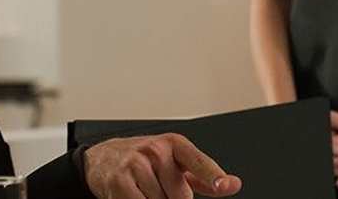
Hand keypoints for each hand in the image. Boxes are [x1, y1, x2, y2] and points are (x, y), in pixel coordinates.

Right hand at [83, 133, 241, 197]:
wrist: (104, 159)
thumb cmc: (145, 160)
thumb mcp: (175, 161)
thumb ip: (204, 175)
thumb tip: (233, 184)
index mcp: (174, 144)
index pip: (197, 161)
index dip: (213, 176)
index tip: (224, 185)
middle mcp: (155, 150)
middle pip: (181, 196)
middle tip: (159, 188)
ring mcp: (136, 165)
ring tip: (145, 191)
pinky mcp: (120, 182)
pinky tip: (136, 195)